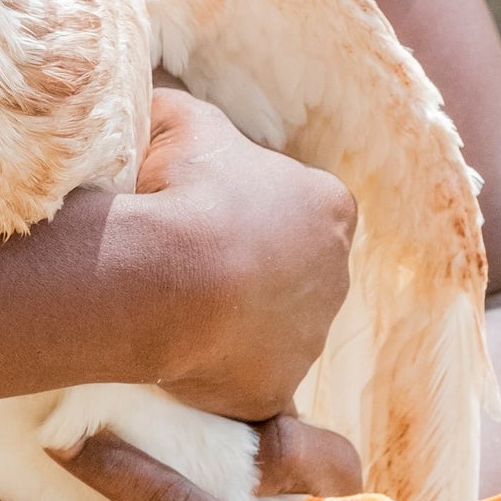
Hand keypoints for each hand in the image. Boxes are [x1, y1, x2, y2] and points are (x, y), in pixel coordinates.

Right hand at [135, 90, 355, 422]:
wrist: (165, 277)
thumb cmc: (184, 191)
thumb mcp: (181, 122)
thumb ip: (185, 114)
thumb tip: (165, 110)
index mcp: (329, 208)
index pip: (307, 207)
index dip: (256, 208)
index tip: (213, 211)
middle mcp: (335, 275)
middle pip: (298, 271)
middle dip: (257, 268)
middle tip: (195, 261)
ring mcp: (309, 339)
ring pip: (276, 328)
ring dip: (239, 320)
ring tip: (178, 306)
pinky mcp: (277, 389)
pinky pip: (251, 380)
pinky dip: (223, 371)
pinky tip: (181, 355)